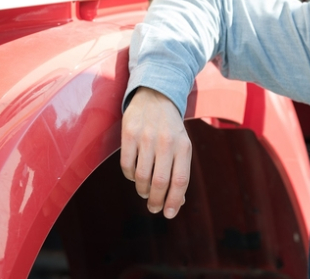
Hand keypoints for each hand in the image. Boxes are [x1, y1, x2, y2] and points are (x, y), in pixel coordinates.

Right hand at [120, 86, 191, 218]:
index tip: (169, 214)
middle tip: (154, 208)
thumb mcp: (182, 145)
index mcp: (183, 145)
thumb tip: (178, 203)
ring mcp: (146, 137)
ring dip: (143, 190)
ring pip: (141, 177)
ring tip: (145, 191)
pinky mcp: (129, 133)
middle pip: (160, 182)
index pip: (180, 180)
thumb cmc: (170, 128)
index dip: (174, 201)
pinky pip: (126, 166)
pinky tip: (134, 174)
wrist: (155, 96)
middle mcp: (166, 141)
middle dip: (157, 201)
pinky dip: (130, 176)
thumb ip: (180, 171)